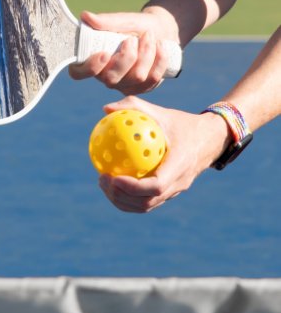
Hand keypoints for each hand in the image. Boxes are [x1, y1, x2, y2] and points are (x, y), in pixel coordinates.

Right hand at [69, 10, 178, 94]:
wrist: (160, 31)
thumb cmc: (134, 26)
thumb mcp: (122, 20)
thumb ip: (105, 21)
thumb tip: (85, 16)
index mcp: (92, 60)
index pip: (78, 73)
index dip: (89, 68)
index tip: (104, 53)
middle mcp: (105, 76)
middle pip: (111, 79)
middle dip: (127, 57)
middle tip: (132, 38)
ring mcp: (124, 85)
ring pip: (136, 77)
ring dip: (146, 53)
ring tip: (149, 36)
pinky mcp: (142, 88)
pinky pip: (152, 79)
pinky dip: (159, 59)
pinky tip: (160, 46)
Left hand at [97, 96, 231, 212]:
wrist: (210, 139)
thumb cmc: (182, 123)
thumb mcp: (161, 112)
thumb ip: (134, 107)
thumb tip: (105, 109)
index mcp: (180, 165)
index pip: (156, 185)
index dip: (133, 187)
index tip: (113, 177)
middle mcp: (179, 183)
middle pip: (147, 202)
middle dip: (121, 196)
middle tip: (102, 179)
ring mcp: (175, 191)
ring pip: (146, 206)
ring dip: (122, 200)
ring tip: (103, 183)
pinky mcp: (170, 193)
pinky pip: (147, 201)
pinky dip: (128, 197)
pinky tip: (112, 182)